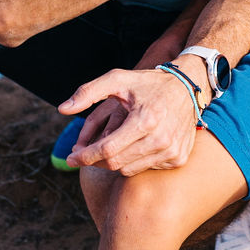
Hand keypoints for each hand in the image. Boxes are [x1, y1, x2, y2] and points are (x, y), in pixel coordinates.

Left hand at [58, 66, 200, 174]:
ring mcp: (171, 151)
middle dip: (95, 160)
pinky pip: (146, 169)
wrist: (188, 87)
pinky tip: (133, 147)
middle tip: (84, 154)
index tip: (70, 157)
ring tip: (110, 147)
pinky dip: (134, 161)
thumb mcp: (118, 79)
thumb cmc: (148, 83)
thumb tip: (62, 109)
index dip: (85, 156)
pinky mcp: (178, 158)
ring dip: (114, 161)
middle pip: (116, 163)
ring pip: (129, 170)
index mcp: (144, 119)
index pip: (107, 149)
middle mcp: (160, 139)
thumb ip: (88, 92)